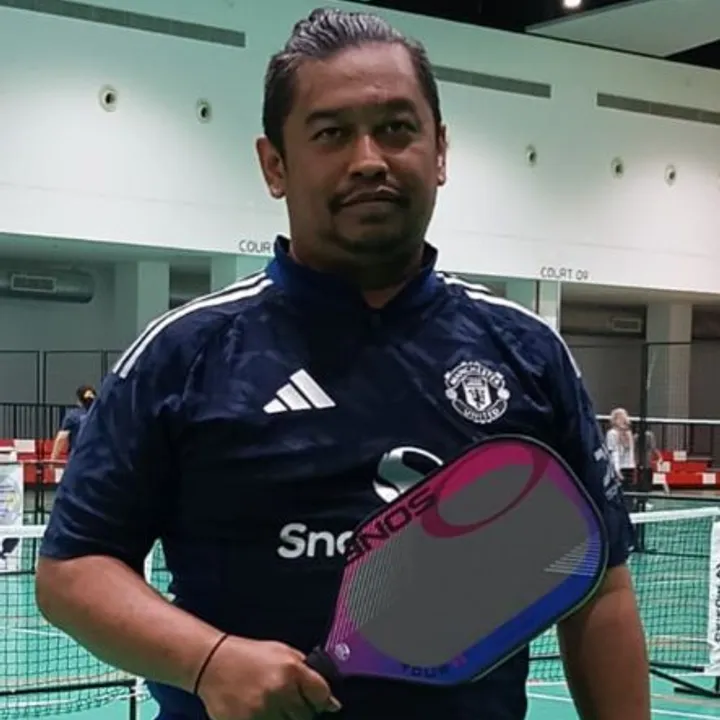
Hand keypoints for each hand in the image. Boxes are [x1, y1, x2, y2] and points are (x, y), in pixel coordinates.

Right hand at [196, 635, 341, 719]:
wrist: (213, 662)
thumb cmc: (250, 656)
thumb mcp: (282, 652)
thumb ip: (306, 672)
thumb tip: (331, 701)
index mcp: (291, 669)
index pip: (322, 695)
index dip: (323, 701)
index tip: (321, 704)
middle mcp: (279, 690)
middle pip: (306, 716)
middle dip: (302, 711)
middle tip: (288, 703)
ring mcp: (262, 711)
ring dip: (285, 719)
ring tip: (273, 707)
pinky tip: (261, 712)